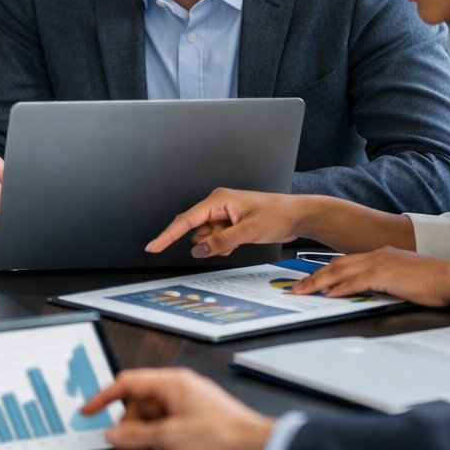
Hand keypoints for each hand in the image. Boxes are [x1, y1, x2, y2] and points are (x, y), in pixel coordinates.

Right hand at [81, 368, 274, 449]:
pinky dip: (168, 443)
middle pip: (140, 404)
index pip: (126, 382)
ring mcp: (191, 404)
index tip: (88, 410)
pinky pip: (172, 428)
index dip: (103, 397)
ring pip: (156, 419)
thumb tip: (113, 434)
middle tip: (126, 449)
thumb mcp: (170, 439)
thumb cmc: (223, 437)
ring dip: (152, 440)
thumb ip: (135, 436)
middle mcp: (180, 389)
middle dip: (131, 428)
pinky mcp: (201, 420)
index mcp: (171, 382)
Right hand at [146, 187, 306, 257]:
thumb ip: (221, 241)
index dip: (167, 235)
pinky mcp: (229, 224)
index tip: (152, 246)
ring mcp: (223, 215)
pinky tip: (239, 241)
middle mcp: (217, 205)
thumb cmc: (278, 215)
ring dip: (217, 245)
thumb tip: (198, 250)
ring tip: (241, 239)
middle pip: (195, 230)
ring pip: (206, 238)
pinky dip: (223, 246)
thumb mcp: (249, 231)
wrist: (297, 216)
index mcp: (218, 200)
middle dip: (208, 242)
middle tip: (232, 240)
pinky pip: (216, 240)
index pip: (186, 220)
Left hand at [291, 247, 449, 305]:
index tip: (312, 279)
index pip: (346, 262)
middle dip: (314, 277)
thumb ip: (387, 279)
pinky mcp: (383, 275)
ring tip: (303, 291)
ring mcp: (379, 263)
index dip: (326, 271)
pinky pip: (354, 282)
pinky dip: (338, 288)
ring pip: (340, 272)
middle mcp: (376, 255)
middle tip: (298, 286)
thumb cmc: (434, 280)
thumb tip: (375, 289)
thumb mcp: (404, 276)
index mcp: (381, 254)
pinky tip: (328, 294)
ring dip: (319, 283)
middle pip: (336, 265)